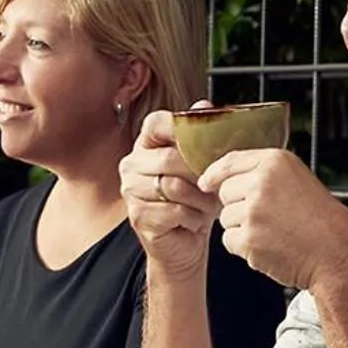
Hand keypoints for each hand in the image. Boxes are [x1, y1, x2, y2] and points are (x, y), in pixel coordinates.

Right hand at [121, 109, 220, 280]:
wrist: (184, 242)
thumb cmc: (194, 201)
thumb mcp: (202, 165)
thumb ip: (202, 135)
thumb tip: (205, 105)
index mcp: (145, 145)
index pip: (157, 123)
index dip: (181, 127)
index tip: (205, 140)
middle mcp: (131, 165)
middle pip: (170, 158)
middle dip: (200, 172)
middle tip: (216, 183)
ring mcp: (131, 191)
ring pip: (173, 186)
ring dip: (200, 199)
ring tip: (209, 206)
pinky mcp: (138, 216)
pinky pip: (174, 211)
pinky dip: (193, 217)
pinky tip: (195, 221)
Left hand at [200, 148, 347, 292]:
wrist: (336, 251)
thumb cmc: (318, 218)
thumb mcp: (295, 179)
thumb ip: (262, 173)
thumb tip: (220, 176)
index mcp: (275, 162)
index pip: (229, 162)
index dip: (213, 174)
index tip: (205, 183)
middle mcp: (262, 182)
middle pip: (224, 192)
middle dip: (237, 206)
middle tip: (267, 218)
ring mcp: (254, 211)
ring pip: (225, 218)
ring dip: (242, 228)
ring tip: (273, 232)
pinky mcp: (249, 239)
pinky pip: (229, 241)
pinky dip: (244, 248)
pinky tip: (269, 247)